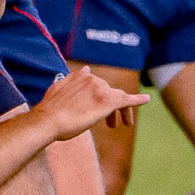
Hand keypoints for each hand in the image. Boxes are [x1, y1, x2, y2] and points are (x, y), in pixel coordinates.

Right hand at [34, 66, 149, 138]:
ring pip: (118, 98)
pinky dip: (138, 99)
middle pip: (109, 92)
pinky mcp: (109, 101)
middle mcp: (92, 79)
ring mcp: (100, 89)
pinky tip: (145, 100)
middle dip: (111, 108)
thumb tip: (86, 69)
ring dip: (122, 111)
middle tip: (111, 124)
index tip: (99, 107)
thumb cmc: (49, 113)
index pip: (96, 84)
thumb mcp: (57, 92)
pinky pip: (127, 100)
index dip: (99, 97)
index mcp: (80, 76)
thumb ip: (72, 82)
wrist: (48, 121)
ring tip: (121, 125)